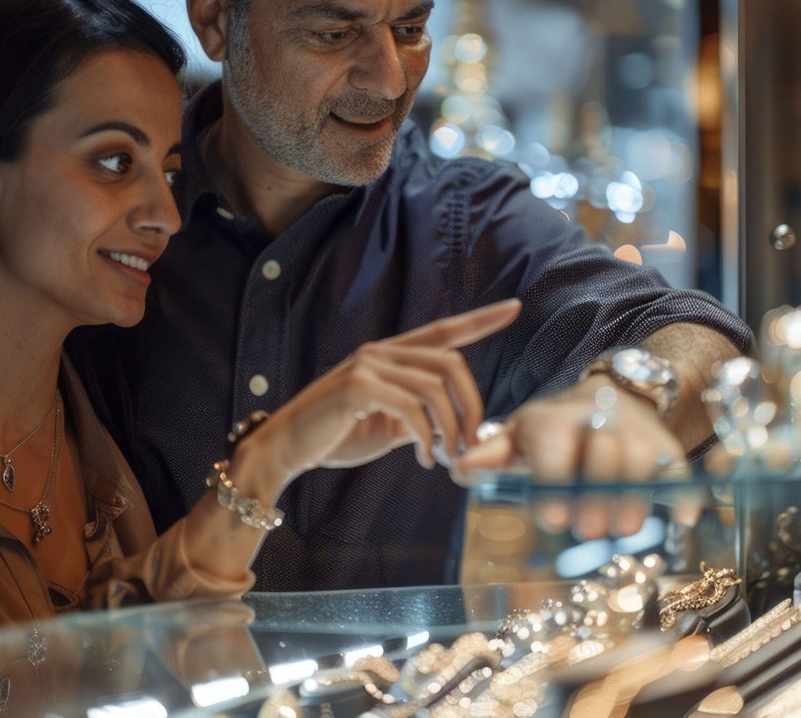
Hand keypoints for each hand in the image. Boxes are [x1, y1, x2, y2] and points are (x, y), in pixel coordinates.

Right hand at [237, 299, 521, 495]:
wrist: (287, 448)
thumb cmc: (336, 436)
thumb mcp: (387, 426)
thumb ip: (418, 418)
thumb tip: (452, 430)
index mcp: (390, 356)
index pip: (443, 330)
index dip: (479, 319)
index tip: (513, 309)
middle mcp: (381, 351)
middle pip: (451, 362)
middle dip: (472, 405)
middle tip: (473, 442)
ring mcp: (368, 365)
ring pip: (435, 388)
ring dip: (451, 428)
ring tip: (448, 457)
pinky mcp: (357, 386)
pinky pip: (410, 407)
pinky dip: (426, 437)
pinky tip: (425, 459)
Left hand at [455, 375, 700, 539]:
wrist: (609, 397)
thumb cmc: (554, 430)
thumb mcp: (519, 436)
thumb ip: (492, 456)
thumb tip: (456, 469)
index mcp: (553, 421)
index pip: (554, 447)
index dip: (555, 481)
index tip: (555, 520)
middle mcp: (597, 421)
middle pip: (602, 452)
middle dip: (597, 492)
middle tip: (590, 531)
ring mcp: (635, 432)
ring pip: (642, 458)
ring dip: (636, 495)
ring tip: (627, 530)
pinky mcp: (665, 446)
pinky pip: (678, 466)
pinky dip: (683, 491)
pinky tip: (682, 518)